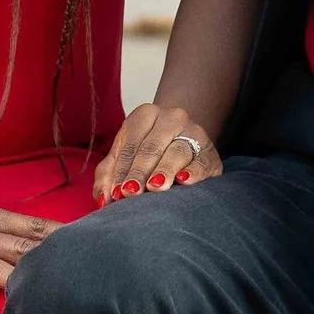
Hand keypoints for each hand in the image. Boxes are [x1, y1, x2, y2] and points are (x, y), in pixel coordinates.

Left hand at [93, 100, 224, 203]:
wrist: (184, 141)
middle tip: (131, 192)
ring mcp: (194, 132)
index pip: (130, 144)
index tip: (115, 193)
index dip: (121, 170)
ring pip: (177, 152)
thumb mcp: (125, 157)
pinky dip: (193, 172)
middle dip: (139, 172)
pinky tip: (185, 181)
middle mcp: (171, 118)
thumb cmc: (147, 151)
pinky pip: (201, 162)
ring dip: (164, 171)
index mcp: (145, 115)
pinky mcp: (210, 153)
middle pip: (152, 147)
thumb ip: (108, 175)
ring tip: (155, 187)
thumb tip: (102, 199)